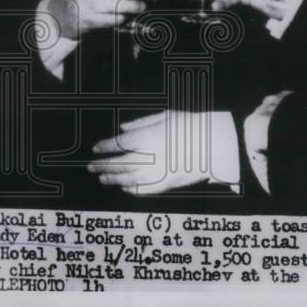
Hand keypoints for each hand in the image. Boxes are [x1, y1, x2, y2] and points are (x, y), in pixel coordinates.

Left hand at [89, 111, 236, 194]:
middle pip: (118, 164)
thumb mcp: (165, 116)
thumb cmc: (190, 125)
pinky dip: (131, 189)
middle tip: (91, 167)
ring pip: (127, 179)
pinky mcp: (166, 184)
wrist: (215, 144)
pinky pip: (143, 190)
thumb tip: (122, 128)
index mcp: (145, 138)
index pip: (117, 144)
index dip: (104, 147)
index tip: (95, 148)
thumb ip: (140, 122)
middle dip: (102, 166)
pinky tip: (124, 187)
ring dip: (113, 179)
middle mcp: (147, 157)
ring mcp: (156, 173)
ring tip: (102, 179)